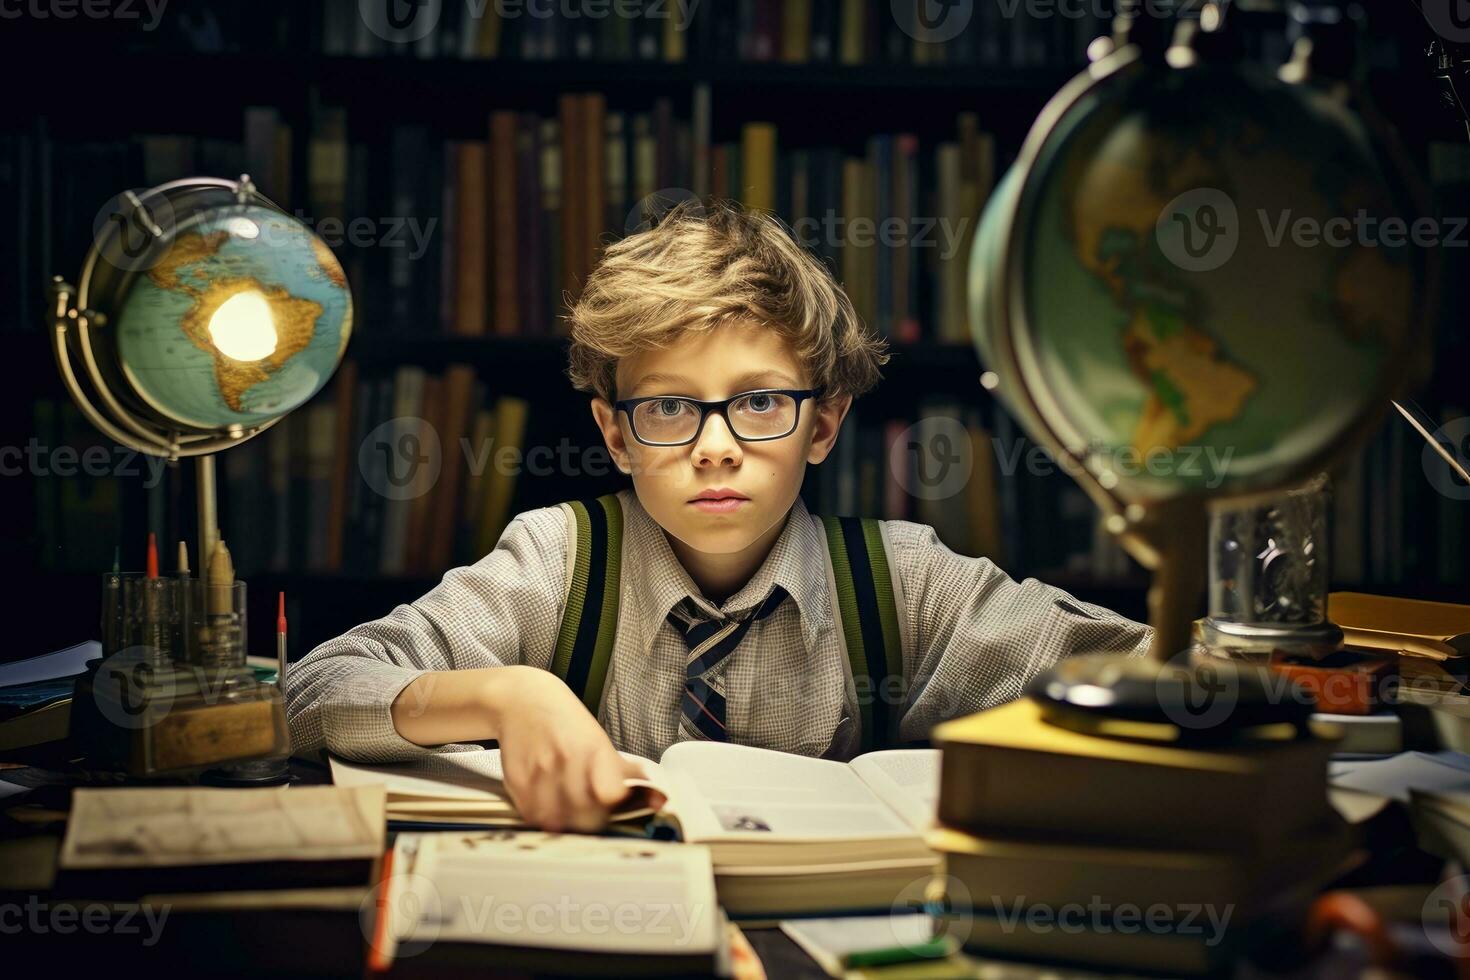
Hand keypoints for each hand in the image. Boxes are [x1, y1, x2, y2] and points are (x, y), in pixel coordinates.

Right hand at [487, 666, 644, 832]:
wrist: (523, 701)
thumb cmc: (566, 723)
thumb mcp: (600, 741)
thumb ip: (627, 773)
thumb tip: (660, 799)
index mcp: (594, 750)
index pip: (611, 796)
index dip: (617, 810)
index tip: (618, 811)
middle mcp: (566, 761)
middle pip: (586, 816)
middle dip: (594, 822)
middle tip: (595, 816)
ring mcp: (540, 773)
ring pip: (558, 822)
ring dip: (567, 825)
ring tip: (571, 812)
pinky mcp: (517, 782)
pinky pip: (533, 817)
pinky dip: (543, 819)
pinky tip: (549, 806)